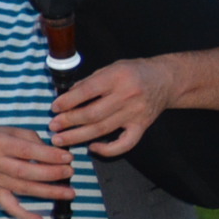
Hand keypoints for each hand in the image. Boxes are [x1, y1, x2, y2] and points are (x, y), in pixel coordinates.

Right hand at [0, 125, 75, 218]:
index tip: (67, 158)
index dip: (49, 156)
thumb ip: (34, 140)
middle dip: (51, 174)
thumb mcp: (14, 131)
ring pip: (22, 189)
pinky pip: (9, 207)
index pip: (26, 151)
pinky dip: (25, 216)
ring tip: (68, 193)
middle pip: (24, 172)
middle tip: (69, 172)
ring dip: (47, 192)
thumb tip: (56, 156)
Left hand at [50, 57, 171, 156]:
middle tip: (52, 126)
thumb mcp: (110, 68)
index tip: (54, 107)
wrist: (165, 79)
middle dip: (69, 122)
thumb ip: (89, 82)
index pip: (88, 91)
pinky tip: (92, 148)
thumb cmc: (133, 72)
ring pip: (103, 129)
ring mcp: (136, 113)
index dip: (68, 101)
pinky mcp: (142, 126)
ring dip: (78, 136)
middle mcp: (127, 96)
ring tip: (60, 140)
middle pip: (93, 114)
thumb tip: (66, 96)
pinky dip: (108, 150)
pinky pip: (125, 143)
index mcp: (117, 77)